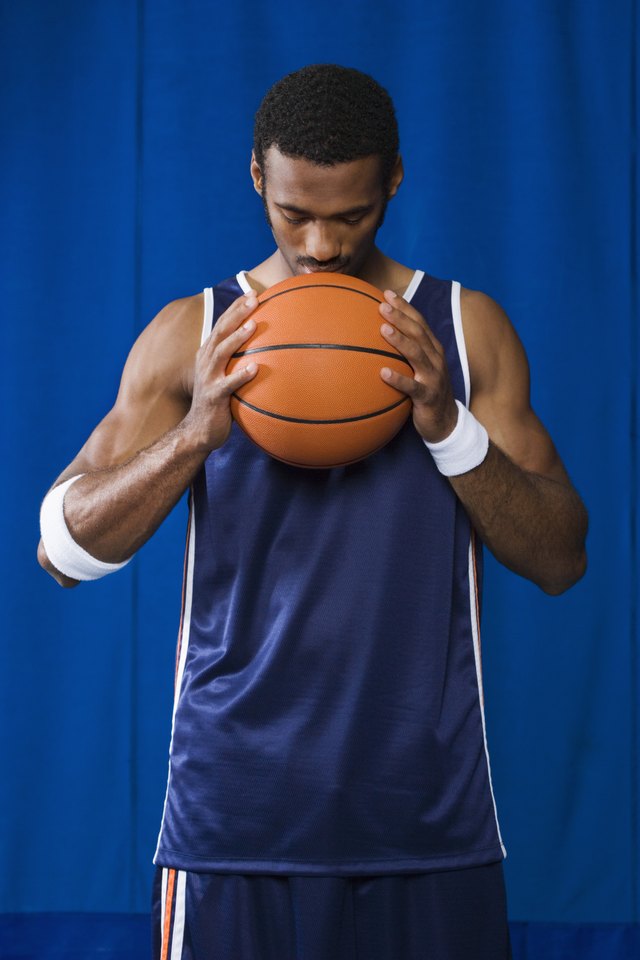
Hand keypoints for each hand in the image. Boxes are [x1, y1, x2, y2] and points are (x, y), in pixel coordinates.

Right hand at [182, 292, 258, 450]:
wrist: (199, 431)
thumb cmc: (218, 403)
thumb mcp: (225, 377)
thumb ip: (237, 362)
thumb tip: (264, 350)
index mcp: (208, 355)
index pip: (222, 324)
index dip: (235, 307)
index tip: (252, 292)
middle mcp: (206, 362)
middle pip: (221, 331)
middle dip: (237, 313)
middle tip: (253, 299)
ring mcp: (208, 379)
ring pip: (222, 352)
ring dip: (237, 338)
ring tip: (253, 326)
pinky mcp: (214, 397)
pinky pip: (229, 384)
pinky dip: (241, 375)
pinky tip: (255, 368)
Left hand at [378, 290, 458, 442]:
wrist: (446, 423)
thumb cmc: (426, 392)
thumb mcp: (419, 369)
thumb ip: (406, 353)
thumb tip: (379, 337)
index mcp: (433, 350)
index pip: (419, 323)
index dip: (405, 307)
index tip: (387, 293)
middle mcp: (435, 359)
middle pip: (418, 333)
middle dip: (400, 317)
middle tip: (382, 305)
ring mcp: (433, 377)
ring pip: (417, 354)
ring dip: (400, 341)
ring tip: (383, 329)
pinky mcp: (427, 397)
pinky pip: (411, 387)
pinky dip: (397, 379)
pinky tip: (382, 373)